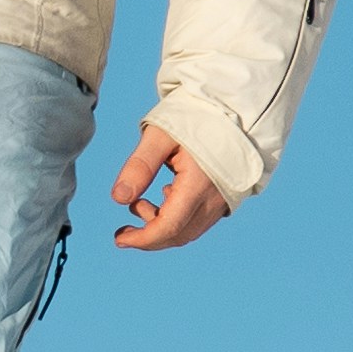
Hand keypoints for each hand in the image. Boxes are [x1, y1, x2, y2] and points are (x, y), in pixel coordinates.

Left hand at [109, 124, 235, 251]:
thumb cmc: (195, 118)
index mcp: (198, 185)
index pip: (169, 227)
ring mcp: (222, 201)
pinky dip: (177, 220)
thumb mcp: (161, 135)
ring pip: (189, 231)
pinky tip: (166, 196)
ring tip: (141, 204)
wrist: (234, 111)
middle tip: (122, 233)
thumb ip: (140, 166)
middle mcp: (214, 199)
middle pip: (178, 235)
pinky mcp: (224, 198)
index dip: (143, 239)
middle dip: (148, 238)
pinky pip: (199, 221)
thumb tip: (119, 199)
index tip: (119, 238)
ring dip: (161, 228)